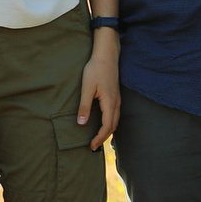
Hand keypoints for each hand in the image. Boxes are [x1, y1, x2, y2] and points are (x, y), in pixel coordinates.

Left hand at [76, 30, 120, 148]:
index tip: (92, 146)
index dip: (99, 138)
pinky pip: (115, 114)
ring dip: (108, 131)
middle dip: (104, 137)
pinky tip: (103, 123)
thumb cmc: (96, 69)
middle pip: (113, 126)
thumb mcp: (87, 88)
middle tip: (93, 145)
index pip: (107, 126)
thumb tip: (82, 123)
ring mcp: (118, 99)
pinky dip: (110, 123)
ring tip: (98, 137)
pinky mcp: (116, 96)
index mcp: (110, 103)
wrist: (107, 55)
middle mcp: (116, 103)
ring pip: (116, 121)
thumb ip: (85, 106)